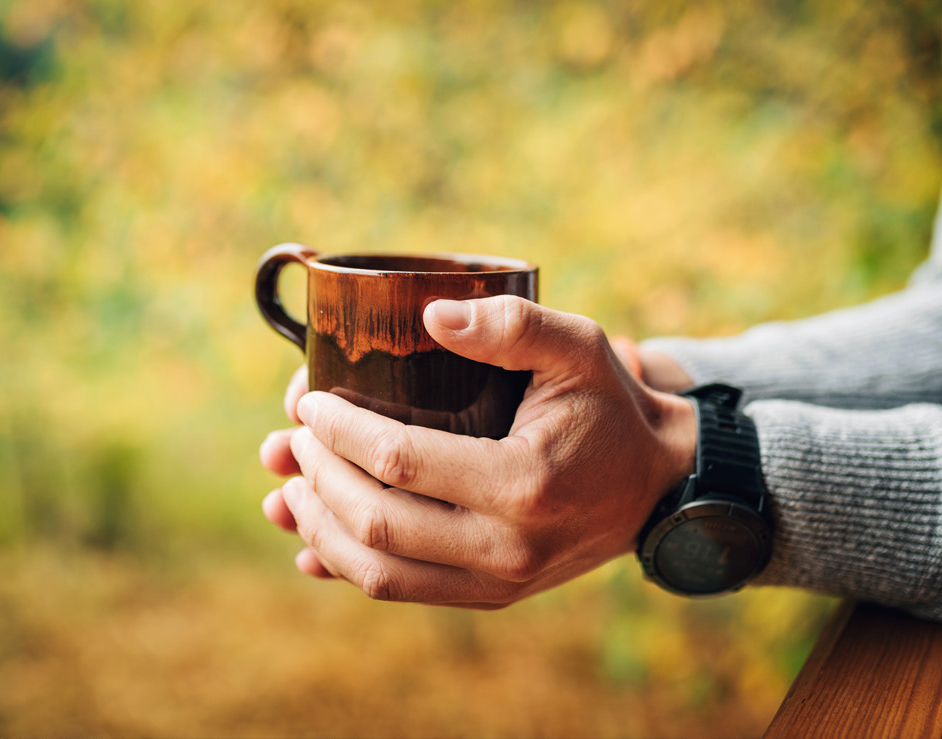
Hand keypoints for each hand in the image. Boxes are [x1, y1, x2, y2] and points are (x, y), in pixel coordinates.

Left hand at [260, 296, 697, 606]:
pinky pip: (402, 592)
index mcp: (524, 483)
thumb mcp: (579, 346)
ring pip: (378, 571)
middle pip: (376, 522)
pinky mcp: (491, 595)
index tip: (307, 401)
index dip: (339, 431)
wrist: (655, 486)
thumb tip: (427, 317)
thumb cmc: (611, 407)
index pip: (400, 462)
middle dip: (317, 476)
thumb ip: (511, 325)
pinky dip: (345, 569)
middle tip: (292, 438)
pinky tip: (310, 545)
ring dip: (318, 529)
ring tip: (286, 487)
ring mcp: (498, 582)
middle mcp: (507, 548)